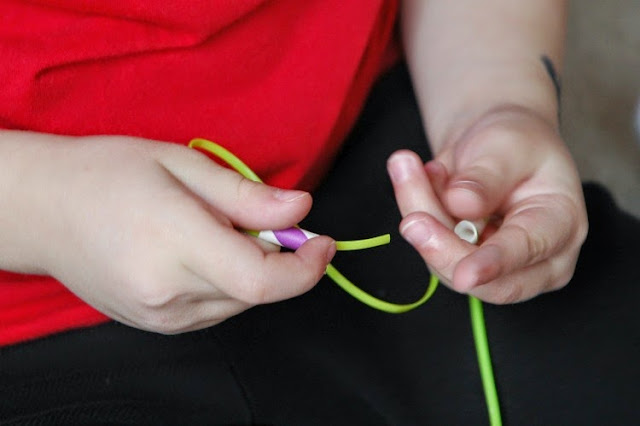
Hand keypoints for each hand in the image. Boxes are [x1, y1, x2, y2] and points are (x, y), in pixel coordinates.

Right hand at [6, 132, 334, 331]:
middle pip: (257, 291)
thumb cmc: (107, 174)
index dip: (305, 267)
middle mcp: (167, 292)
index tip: (322, 241)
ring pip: (240, 301)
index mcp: (172, 243)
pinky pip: (217, 309)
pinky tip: (198, 252)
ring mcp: (160, 316)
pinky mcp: (158, 326)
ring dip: (251, 269)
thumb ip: (245, 195)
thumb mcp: (180, 163)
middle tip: (257, 217)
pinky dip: (228, 282)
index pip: (261, 279)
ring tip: (212, 230)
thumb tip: (300, 210)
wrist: (44, 211)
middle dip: (278, 258)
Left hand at [387, 107, 587, 302]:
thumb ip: (486, 176)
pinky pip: (429, 250)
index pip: (528, 250)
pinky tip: (419, 178)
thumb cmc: (515, 144)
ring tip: (406, 164)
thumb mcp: (507, 143)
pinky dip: (417, 212)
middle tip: (410, 216)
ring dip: (419, 212)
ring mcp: (496, 270)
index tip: (465, 275)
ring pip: (445, 263)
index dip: (493, 264)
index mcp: (561, 224)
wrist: (495, 149)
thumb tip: (460, 204)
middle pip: (483, 277)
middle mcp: (535, 259)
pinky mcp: (462, 266)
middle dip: (439, 245)